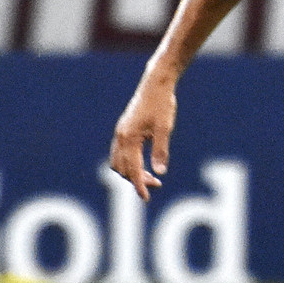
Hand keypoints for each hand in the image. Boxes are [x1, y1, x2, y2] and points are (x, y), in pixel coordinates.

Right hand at [109, 79, 175, 200]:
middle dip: (136, 180)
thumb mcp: (165, 128)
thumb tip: (160, 172)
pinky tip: (143, 163)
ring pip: (118, 162)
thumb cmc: (162, 104)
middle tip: (157, 184)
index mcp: (129, 138)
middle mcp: (120, 136)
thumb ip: (161, 150)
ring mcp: (120, 133)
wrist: (156, 84)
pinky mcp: (123, 130)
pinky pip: (119, 153)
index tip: (146, 198)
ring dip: (131, 172)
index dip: (139, 186)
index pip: (132, 170)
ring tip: (151, 176)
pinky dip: (128, 163)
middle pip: (122, 169)